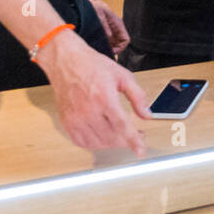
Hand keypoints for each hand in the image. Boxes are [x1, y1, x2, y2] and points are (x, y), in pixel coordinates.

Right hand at [37, 31, 151, 153]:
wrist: (66, 61)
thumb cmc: (92, 66)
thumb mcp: (123, 76)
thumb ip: (138, 97)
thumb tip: (147, 114)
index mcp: (104, 97)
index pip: (122, 126)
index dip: (134, 141)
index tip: (141, 151)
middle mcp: (88, 110)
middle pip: (111, 137)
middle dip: (127, 140)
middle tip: (136, 135)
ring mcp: (75, 118)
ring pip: (98, 143)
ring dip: (112, 143)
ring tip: (120, 134)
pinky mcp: (67, 122)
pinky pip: (82, 142)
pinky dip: (95, 144)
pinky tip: (103, 136)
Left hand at [85, 0, 130, 54]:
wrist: (87, 2)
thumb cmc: (94, 6)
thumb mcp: (99, 14)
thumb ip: (104, 25)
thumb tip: (109, 36)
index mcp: (118, 24)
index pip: (125, 39)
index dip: (121, 48)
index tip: (112, 52)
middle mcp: (115, 29)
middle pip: (120, 44)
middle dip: (114, 50)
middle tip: (105, 53)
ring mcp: (110, 31)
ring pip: (114, 44)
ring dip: (109, 48)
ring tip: (100, 51)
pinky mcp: (103, 32)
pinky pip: (107, 42)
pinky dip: (104, 46)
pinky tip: (97, 47)